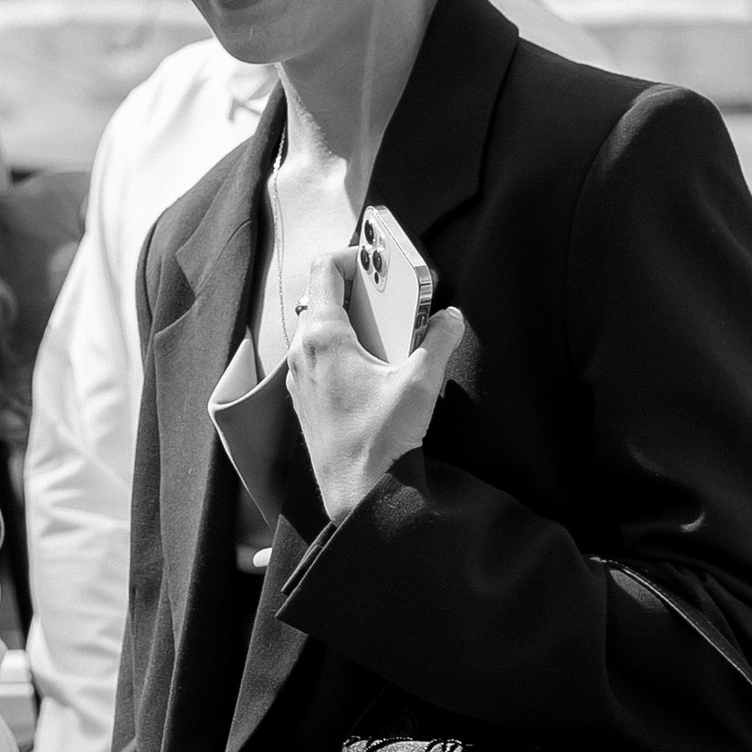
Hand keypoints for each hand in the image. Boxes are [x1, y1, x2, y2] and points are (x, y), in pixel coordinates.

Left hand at [285, 254, 466, 517]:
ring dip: (349, 319)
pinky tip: (372, 365)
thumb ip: (438, 342)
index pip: (324, 270)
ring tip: (384, 329)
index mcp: (323, 338)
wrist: (356, 496)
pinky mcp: (306, 402)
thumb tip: (450, 319)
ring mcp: (300, 380)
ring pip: (317, 330)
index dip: (352, 255)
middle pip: (321, 298)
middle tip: (388, 294)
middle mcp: (303, 355)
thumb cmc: (380, 443)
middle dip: (355, 288)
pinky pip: (318, 358)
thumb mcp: (420, 384)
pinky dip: (341, 348)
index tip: (377, 262)